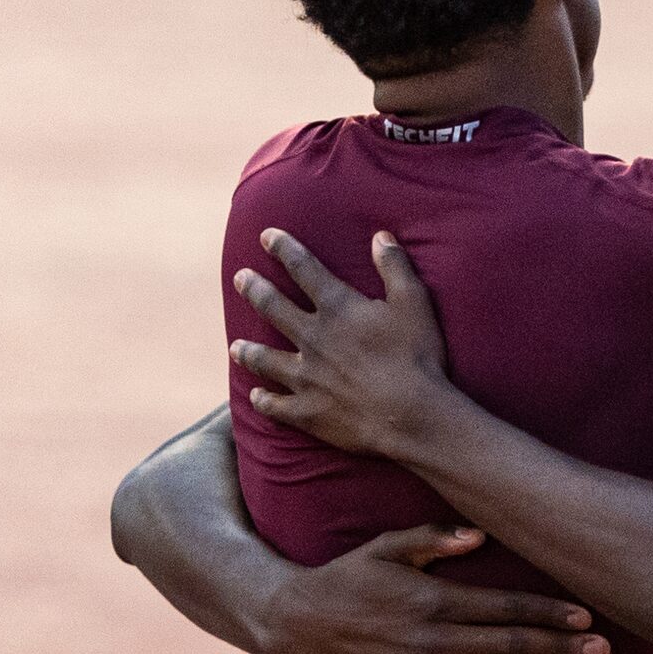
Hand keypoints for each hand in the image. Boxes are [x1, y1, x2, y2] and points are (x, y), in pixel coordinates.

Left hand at [232, 229, 454, 458]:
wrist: (410, 417)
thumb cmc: (417, 357)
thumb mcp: (414, 303)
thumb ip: (394, 267)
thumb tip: (380, 236)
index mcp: (337, 308)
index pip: (303, 269)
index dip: (283, 249)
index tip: (265, 236)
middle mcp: (313, 338)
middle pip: (273, 308)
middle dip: (254, 289)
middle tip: (240, 279)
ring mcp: (306, 378)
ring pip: (265, 360)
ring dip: (248, 352)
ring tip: (235, 346)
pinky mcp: (307, 412)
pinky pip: (276, 406)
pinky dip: (264, 401)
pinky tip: (256, 397)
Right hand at [258, 523, 611, 653]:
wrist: (299, 622)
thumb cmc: (349, 576)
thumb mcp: (387, 545)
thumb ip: (435, 539)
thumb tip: (481, 536)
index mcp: (433, 599)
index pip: (505, 609)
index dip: (548, 614)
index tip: (586, 616)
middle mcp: (432, 641)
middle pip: (509, 646)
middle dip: (560, 648)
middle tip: (603, 652)